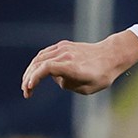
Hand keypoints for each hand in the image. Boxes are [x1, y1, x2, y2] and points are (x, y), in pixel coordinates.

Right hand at [21, 30, 137, 97]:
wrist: (111, 55)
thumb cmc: (102, 75)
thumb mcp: (88, 88)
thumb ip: (68, 85)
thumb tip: (57, 78)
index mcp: (73, 67)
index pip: (47, 68)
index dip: (35, 78)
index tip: (30, 88)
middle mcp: (66, 55)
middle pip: (39, 63)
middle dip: (29, 78)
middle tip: (25, 92)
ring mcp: (64, 48)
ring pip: (40, 58)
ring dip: (31, 71)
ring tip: (27, 84)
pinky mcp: (63, 45)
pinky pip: (45, 54)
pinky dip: (37, 63)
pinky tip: (34, 72)